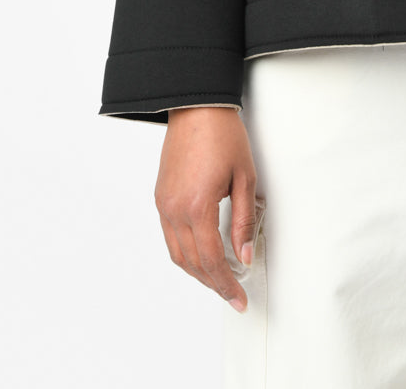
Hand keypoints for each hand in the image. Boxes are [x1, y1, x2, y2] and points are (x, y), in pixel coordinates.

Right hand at [155, 105, 257, 312]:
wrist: (197, 107)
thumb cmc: (223, 135)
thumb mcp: (245, 178)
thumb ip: (244, 221)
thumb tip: (244, 255)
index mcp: (198, 206)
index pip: (212, 260)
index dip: (226, 284)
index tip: (238, 298)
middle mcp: (175, 209)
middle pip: (192, 262)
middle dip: (213, 283)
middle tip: (232, 294)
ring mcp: (164, 204)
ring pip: (177, 254)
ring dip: (197, 272)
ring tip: (218, 280)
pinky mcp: (161, 197)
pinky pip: (169, 236)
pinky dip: (185, 253)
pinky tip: (201, 254)